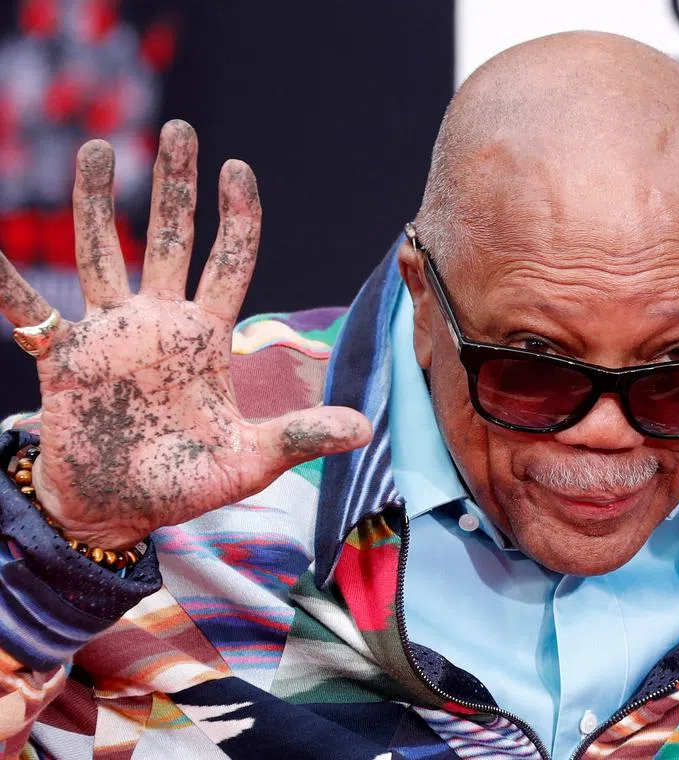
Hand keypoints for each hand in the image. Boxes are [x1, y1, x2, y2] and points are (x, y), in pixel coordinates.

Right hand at [0, 122, 371, 547]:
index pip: (229, 262)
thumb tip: (368, 429)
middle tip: (182, 130)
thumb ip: (301, 435)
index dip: (236, 218)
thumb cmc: (186, 486)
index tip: (238, 168)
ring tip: (100, 149)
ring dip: (96, 204)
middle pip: (170, 240)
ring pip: (103, 254)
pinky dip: (6, 280)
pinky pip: (28, 310)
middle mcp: (159, 324)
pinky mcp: (63, 358)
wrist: (118, 514)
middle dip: (176, 187)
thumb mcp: (251, 461)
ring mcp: (109, 335)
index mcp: (206, 338)